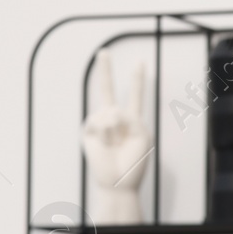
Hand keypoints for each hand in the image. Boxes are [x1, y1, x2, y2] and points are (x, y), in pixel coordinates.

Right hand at [79, 47, 152, 223]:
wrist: (119, 180)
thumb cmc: (134, 161)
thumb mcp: (142, 135)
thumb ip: (129, 117)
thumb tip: (109, 111)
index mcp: (133, 120)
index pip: (135, 96)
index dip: (137, 80)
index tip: (140, 62)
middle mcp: (116, 119)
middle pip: (108, 90)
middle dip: (106, 71)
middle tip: (103, 52)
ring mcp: (101, 124)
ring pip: (109, 110)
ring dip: (116, 126)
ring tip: (117, 141)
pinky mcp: (90, 130)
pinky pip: (99, 121)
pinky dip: (106, 132)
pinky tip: (107, 142)